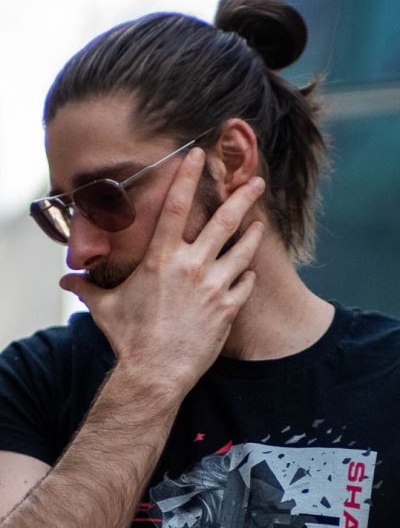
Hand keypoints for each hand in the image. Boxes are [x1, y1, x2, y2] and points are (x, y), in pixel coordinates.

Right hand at [60, 149, 264, 396]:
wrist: (155, 373)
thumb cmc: (129, 340)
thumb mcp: (105, 309)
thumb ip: (88, 289)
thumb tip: (66, 281)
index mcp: (161, 258)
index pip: (176, 206)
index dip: (187, 176)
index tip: (198, 154)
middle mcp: (191, 266)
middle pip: (224, 221)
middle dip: (242, 197)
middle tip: (256, 181)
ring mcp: (213, 287)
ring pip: (242, 250)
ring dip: (252, 234)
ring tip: (260, 224)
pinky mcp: (227, 309)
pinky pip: (245, 284)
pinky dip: (247, 276)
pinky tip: (249, 272)